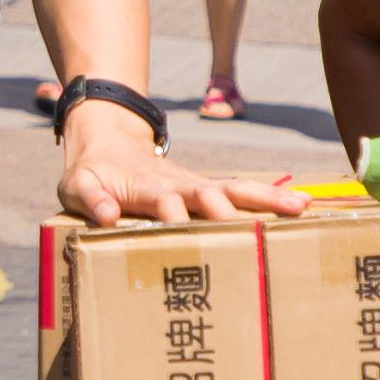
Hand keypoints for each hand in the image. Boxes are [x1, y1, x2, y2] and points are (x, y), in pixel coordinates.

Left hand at [55, 99, 307, 223]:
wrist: (106, 141)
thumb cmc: (91, 172)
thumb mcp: (77, 185)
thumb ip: (90, 198)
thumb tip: (104, 216)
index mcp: (147, 188)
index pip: (166, 204)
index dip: (179, 220)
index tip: (193, 239)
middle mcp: (180, 185)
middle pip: (212, 196)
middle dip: (234, 213)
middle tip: (260, 234)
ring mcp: (197, 186)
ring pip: (237, 190)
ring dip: (268, 199)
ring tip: (301, 208)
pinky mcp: (208, 190)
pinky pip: (244, 191)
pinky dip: (272, 196)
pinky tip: (302, 204)